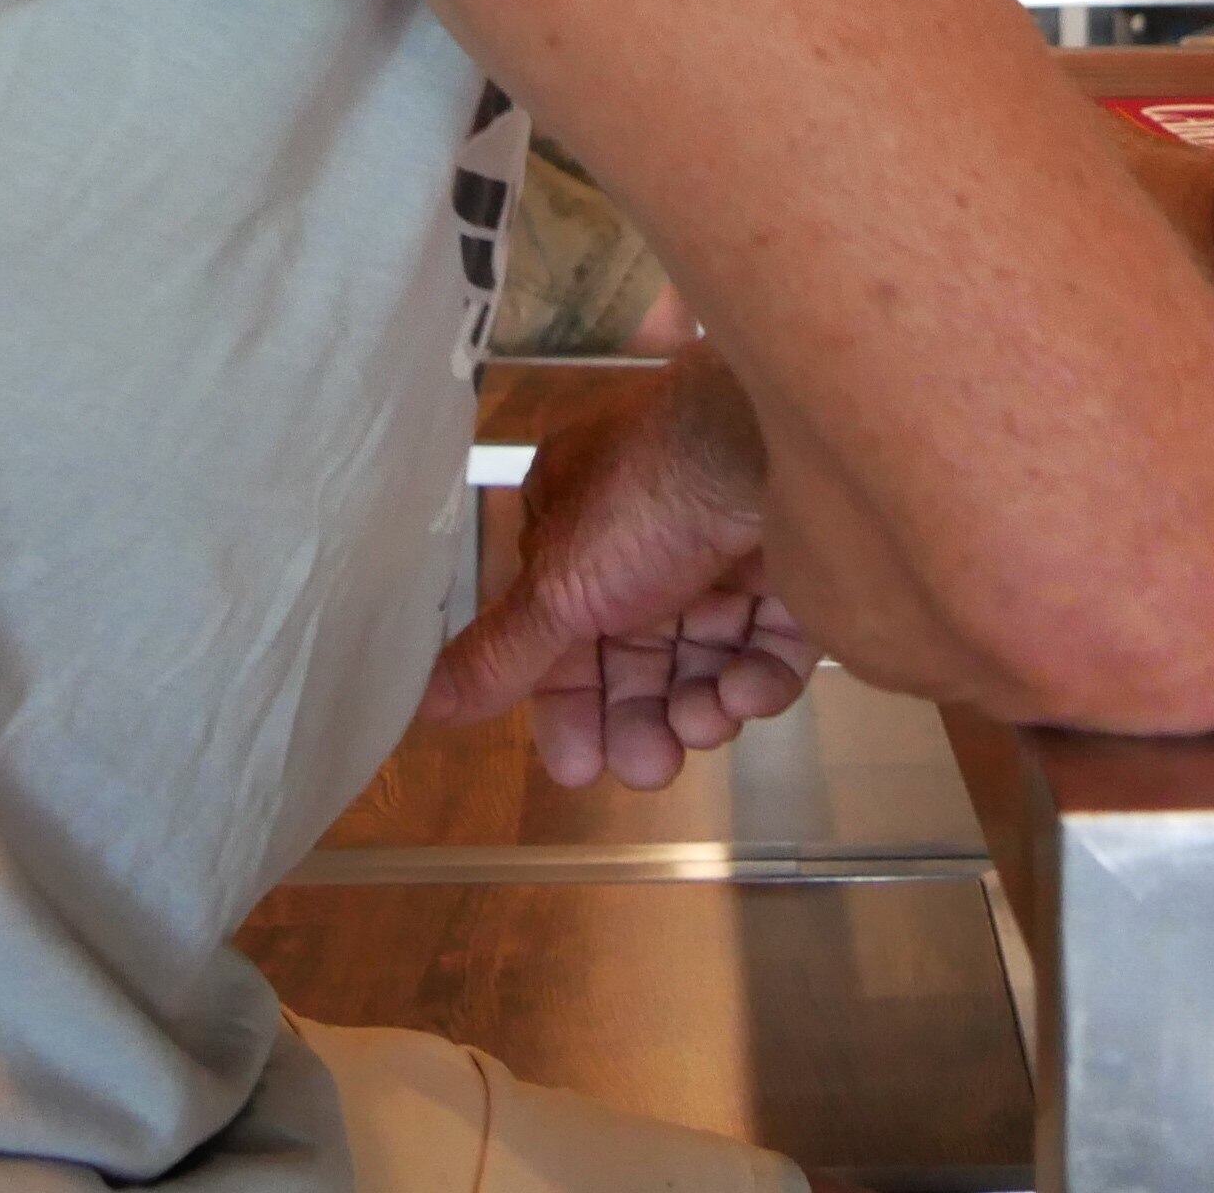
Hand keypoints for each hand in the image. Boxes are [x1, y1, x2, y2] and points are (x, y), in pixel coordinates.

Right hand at [422, 353, 817, 788]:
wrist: (768, 445)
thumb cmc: (648, 502)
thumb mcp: (557, 583)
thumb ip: (502, 653)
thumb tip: (420, 704)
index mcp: (584, 522)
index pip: (565, 630)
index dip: (569, 703)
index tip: (579, 768)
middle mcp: (653, 535)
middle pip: (640, 654)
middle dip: (641, 718)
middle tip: (650, 768)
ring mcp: (729, 550)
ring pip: (707, 658)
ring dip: (700, 705)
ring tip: (704, 724)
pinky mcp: (793, 572)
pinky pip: (771, 645)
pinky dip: (758, 678)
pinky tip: (747, 691)